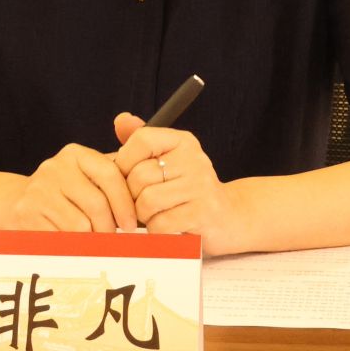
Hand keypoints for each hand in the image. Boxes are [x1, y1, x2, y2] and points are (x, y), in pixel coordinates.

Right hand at [0, 143, 137, 232]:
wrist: (11, 203)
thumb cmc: (62, 195)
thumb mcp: (86, 178)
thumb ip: (115, 179)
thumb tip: (150, 195)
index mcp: (76, 155)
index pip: (111, 174)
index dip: (125, 203)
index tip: (131, 223)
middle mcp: (56, 167)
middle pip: (97, 205)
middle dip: (109, 228)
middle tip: (111, 238)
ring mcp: (39, 190)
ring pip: (81, 226)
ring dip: (90, 240)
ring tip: (90, 241)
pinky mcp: (27, 213)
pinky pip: (61, 238)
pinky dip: (72, 247)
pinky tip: (71, 244)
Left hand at [113, 114, 239, 252]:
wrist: (229, 217)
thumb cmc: (189, 190)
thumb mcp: (168, 160)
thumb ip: (141, 142)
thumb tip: (121, 119)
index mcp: (183, 141)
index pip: (142, 140)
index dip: (124, 162)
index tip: (128, 177)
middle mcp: (194, 158)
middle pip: (139, 176)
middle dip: (132, 197)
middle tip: (143, 203)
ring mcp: (200, 185)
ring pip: (147, 201)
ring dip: (143, 216)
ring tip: (155, 215)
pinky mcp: (203, 212)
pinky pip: (160, 224)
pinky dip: (156, 231)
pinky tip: (167, 227)